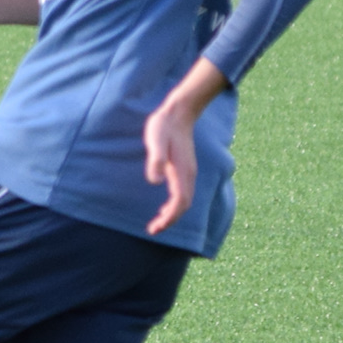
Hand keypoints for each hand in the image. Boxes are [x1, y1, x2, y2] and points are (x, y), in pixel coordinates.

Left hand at [141, 60, 229, 235]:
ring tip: (158, 222)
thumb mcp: (155, 141)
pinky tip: (164, 206)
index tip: (155, 228)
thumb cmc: (164, 126)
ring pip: (185, 200)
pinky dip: (175, 204)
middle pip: (184, 206)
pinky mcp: (185, 168)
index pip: (179, 203)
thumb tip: (155, 181)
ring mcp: (188, 172)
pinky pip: (183, 193)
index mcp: (182, 172)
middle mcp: (188, 175)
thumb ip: (155, 160)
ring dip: (173, 214)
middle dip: (170, 220)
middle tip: (153, 230)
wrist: (179, 112)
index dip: (169, 218)